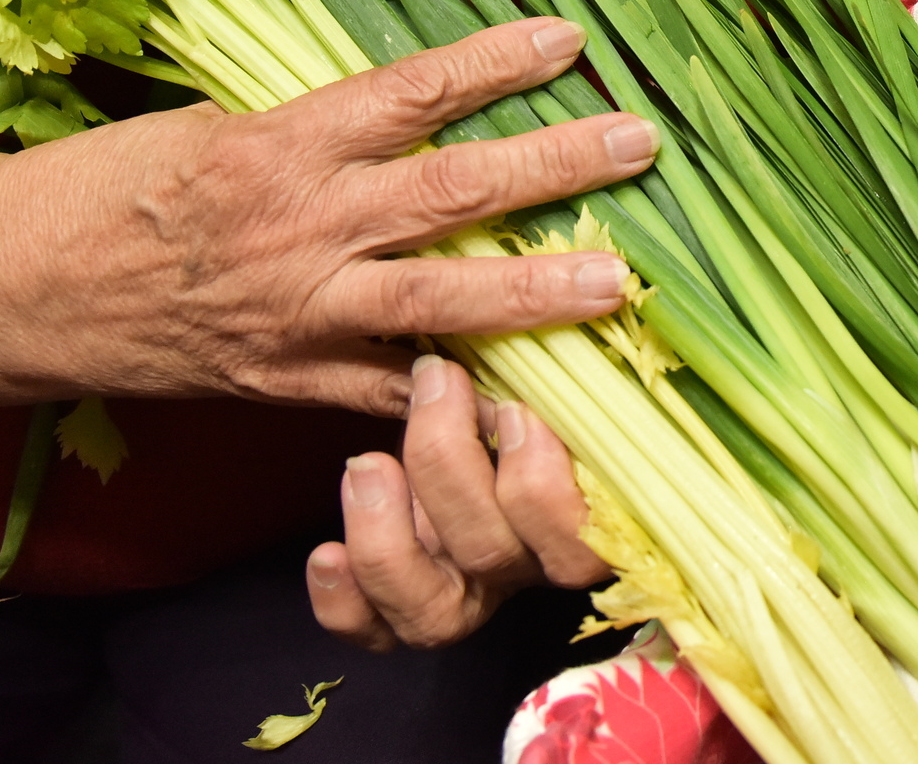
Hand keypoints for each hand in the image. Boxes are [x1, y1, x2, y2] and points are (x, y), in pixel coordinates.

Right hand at [0, 18, 658, 414]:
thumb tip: (402, 110)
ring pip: (443, 303)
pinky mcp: (288, 380)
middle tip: (641, 141)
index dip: (494, 63)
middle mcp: (302, 228)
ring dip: (539, 293)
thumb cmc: (99, 188)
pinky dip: (460, 395)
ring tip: (621, 282)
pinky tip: (537, 396)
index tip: (570, 38)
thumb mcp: (207, 125)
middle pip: (453, 194)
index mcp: (278, 144)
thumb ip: (311, 129)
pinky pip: (391, 391)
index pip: (409, 92)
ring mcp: (300, 314)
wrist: (2, 290)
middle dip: (556, 167)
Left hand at [309, 354, 607, 649]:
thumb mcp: (533, 369)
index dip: (546, 489)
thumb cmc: (501, 380)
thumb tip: (592, 286)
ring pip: (434, 611)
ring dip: (391, 536)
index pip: (585, 543)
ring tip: (362, 463)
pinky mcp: (395, 613)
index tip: (510, 408)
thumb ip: (553, 366)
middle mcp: (520, 566)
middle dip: (451, 470)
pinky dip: (345, 600)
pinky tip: (325, 551)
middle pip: (492, 555)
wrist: (445, 415)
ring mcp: (459, 595)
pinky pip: (372, 632)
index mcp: (574, 515)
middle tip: (432, 383)